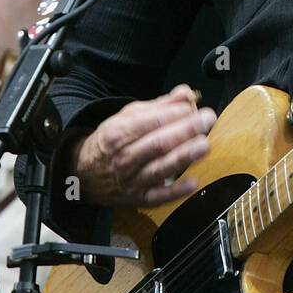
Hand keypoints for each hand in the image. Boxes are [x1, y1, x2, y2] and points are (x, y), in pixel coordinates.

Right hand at [67, 84, 216, 209]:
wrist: (85, 173)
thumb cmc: (112, 141)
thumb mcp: (127, 117)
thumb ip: (159, 106)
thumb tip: (185, 93)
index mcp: (118, 133)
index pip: (151, 121)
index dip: (175, 113)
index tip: (194, 106)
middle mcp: (124, 157)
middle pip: (158, 143)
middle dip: (186, 130)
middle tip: (207, 119)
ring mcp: (131, 180)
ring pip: (160, 168)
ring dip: (183, 156)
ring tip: (204, 145)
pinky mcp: (139, 198)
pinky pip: (159, 196)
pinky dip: (175, 191)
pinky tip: (193, 182)